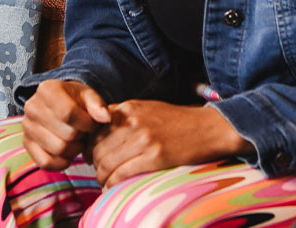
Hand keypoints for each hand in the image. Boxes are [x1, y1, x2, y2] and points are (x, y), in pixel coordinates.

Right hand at [22, 79, 110, 170]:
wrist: (57, 104)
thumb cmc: (75, 99)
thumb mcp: (88, 95)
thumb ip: (98, 105)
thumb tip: (106, 119)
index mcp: (47, 89)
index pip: (68, 113)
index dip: (86, 123)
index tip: (92, 123)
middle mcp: (32, 107)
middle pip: (66, 134)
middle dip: (82, 136)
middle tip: (84, 132)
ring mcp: (27, 127)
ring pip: (58, 150)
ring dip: (74, 149)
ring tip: (77, 139)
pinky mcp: (26, 145)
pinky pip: (46, 163)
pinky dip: (62, 162)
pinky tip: (69, 152)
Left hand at [85, 100, 252, 188]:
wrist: (206, 128)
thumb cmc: (177, 121)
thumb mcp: (148, 109)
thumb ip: (125, 117)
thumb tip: (100, 132)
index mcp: (130, 108)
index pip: (95, 129)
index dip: (89, 146)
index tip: (92, 156)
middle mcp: (133, 121)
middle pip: (98, 148)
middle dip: (94, 164)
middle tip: (99, 173)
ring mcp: (143, 139)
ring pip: (106, 163)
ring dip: (101, 177)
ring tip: (106, 182)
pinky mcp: (154, 156)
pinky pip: (121, 175)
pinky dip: (112, 184)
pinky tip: (113, 187)